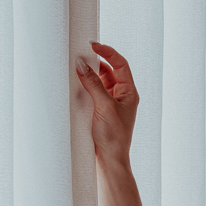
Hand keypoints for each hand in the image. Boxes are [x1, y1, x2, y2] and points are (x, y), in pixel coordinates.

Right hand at [75, 42, 138, 165]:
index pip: (120, 64)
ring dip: (89, 73)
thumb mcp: (103, 106)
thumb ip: (93, 84)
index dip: (108, 52)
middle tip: (80, 54)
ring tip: (76, 68)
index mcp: (129, 92)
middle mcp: (122, 95)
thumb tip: (81, 64)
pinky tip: (76, 83)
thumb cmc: (113, 137)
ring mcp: (111, 102)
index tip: (93, 45)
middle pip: (109, 70)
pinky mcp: (101, 110)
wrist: (109, 160)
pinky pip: (93, 91)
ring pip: (100, 80)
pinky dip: (85, 85)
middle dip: (95, 61)